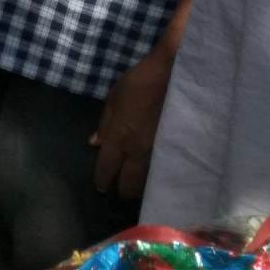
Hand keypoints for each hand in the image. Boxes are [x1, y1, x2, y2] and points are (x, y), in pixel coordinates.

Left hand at [90, 49, 174, 198]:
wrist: (174, 76)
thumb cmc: (139, 83)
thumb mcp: (114, 98)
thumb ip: (105, 124)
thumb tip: (94, 143)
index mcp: (119, 136)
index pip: (107, 166)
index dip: (102, 179)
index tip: (101, 188)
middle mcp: (137, 149)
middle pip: (129, 181)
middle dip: (123, 190)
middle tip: (120, 192)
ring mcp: (158, 151)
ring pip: (147, 179)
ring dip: (140, 187)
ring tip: (137, 190)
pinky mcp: (176, 150)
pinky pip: (163, 170)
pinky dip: (157, 177)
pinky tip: (157, 179)